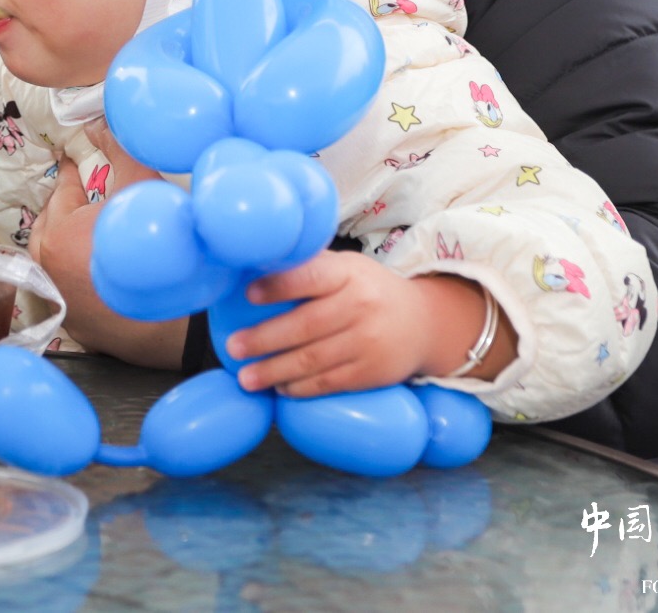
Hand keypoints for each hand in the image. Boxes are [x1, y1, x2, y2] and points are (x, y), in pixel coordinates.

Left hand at [28, 119, 183, 367]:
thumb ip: (118, 148)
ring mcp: (61, 301)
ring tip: (86, 228)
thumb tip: (95, 121)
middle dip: (65, 207)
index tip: (75, 161)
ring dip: (67, 241)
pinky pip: (71, 288)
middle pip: (52, 225)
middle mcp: (49, 270)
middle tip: (82, 193)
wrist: (178, 323)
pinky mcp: (77, 326)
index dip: (73, 173)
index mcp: (57, 234)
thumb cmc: (158, 248)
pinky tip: (99, 266)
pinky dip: (79, 274)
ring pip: (56, 259)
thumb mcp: (142, 186)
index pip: (63, 191)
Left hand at [227, 255, 512, 396]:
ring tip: (246, 378)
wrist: (425, 323)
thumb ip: (311, 270)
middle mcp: (360, 306)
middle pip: (305, 325)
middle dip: (264, 339)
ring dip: (274, 371)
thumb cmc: (370, 291)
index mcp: (349, 274)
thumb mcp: (349, 269)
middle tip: (233, 348)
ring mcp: (368, 342)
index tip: (248, 294)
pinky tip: (279, 388)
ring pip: (313, 360)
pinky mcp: (372, 373)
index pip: (310, 277)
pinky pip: (329, 382)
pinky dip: (300, 388)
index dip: (278, 286)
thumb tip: (254, 270)